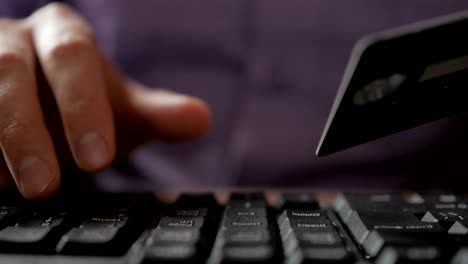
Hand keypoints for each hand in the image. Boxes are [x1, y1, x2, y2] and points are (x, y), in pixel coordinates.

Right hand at [0, 3, 211, 199]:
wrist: (45, 106)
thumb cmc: (87, 104)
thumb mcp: (123, 112)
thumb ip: (158, 115)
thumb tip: (201, 119)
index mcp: (66, 35)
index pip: (73, 57)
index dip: (82, 105)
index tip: (96, 158)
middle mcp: (19, 40)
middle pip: (12, 70)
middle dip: (26, 131)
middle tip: (46, 186)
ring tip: (13, 189)